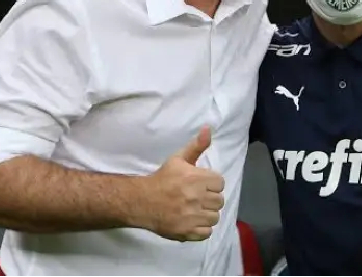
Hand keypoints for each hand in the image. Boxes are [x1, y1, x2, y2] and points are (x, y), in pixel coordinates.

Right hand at [146, 126, 224, 241]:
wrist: (141, 201)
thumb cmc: (163, 178)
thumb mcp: (178, 158)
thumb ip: (197, 145)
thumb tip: (208, 128)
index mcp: (196, 178)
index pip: (220, 183)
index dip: (212, 183)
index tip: (201, 184)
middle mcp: (196, 197)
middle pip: (219, 201)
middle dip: (210, 198)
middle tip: (197, 197)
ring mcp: (192, 216)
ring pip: (215, 217)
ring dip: (207, 214)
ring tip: (196, 210)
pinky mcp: (187, 232)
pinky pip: (207, 233)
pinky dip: (202, 229)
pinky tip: (193, 221)